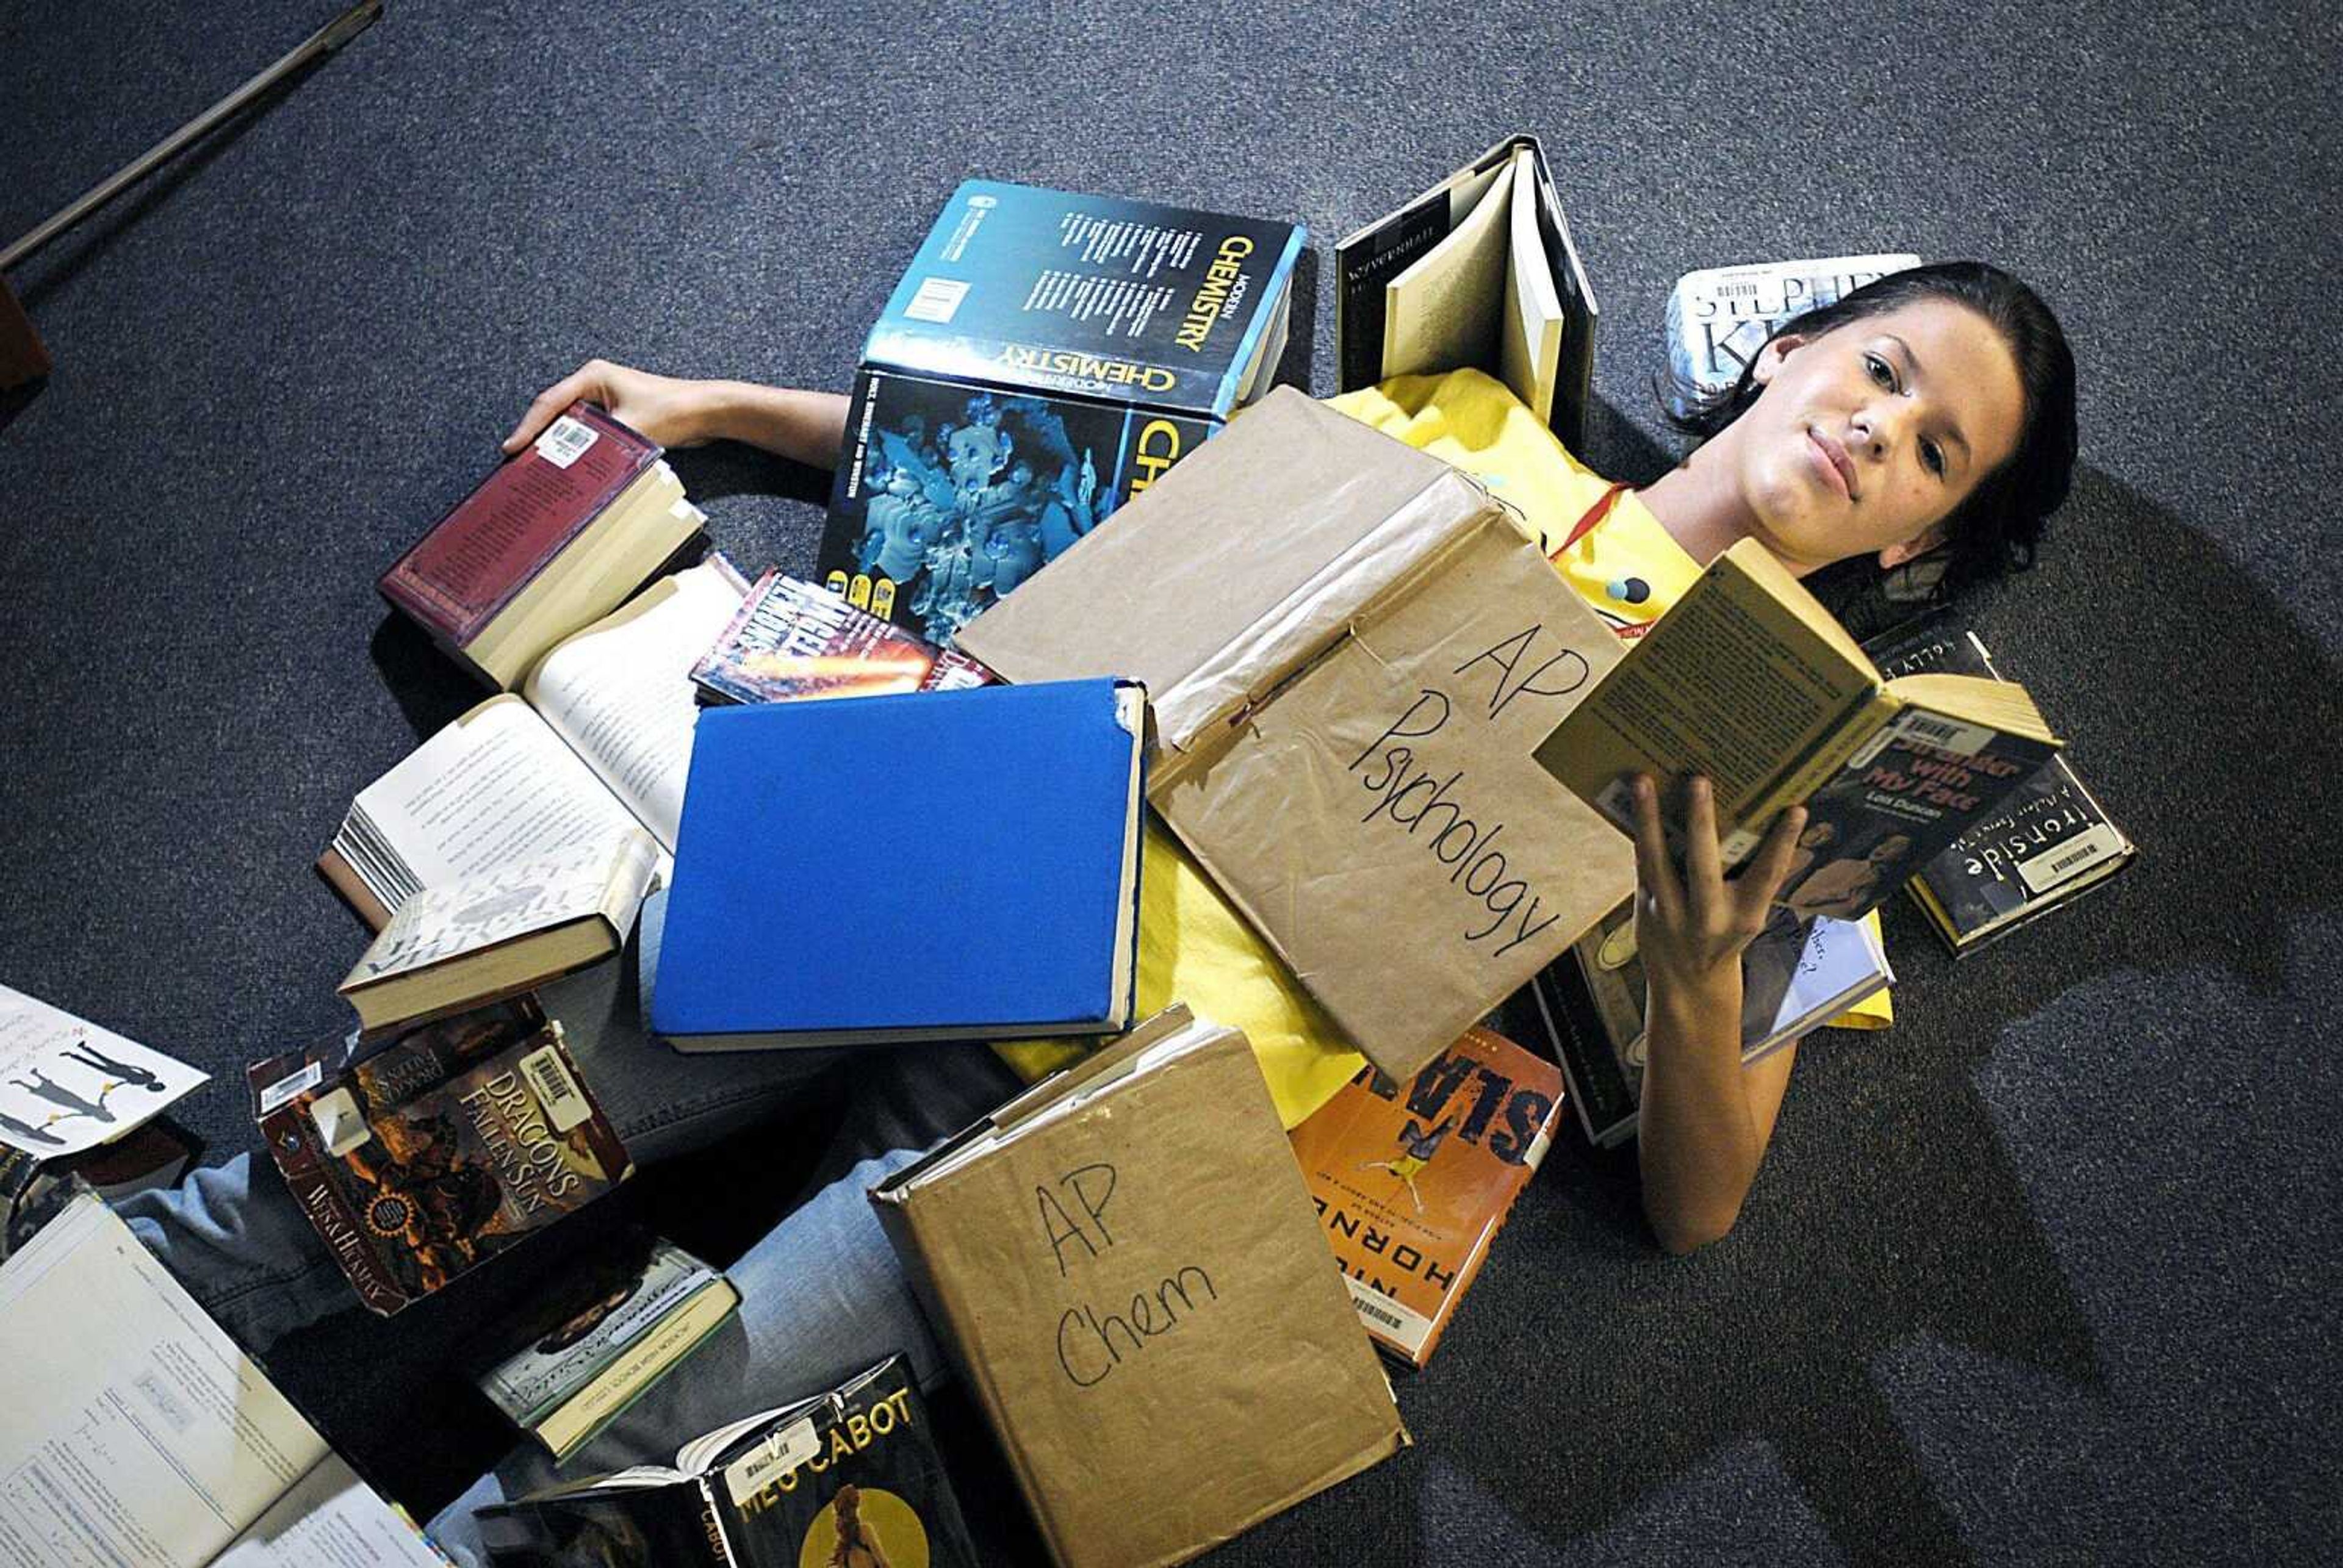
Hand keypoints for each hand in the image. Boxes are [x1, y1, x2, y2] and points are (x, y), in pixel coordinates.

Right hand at [501, 360, 719, 452]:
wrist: (708, 411)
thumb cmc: (674, 409)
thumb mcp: (631, 429)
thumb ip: (601, 446)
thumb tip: (576, 469)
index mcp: (593, 376)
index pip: (550, 403)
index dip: (529, 427)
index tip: (512, 448)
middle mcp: (595, 384)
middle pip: (556, 413)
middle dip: (539, 437)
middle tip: (519, 463)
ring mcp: (606, 399)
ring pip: (571, 425)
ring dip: (559, 445)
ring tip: (538, 467)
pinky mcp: (617, 415)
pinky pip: (589, 432)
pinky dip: (578, 448)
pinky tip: (570, 466)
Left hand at [1628, 774, 1806, 998]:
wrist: (1689, 985)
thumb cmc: (1725, 938)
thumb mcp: (1747, 916)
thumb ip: (1751, 879)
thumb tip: (1756, 821)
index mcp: (1744, 917)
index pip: (1769, 876)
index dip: (1784, 843)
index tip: (1796, 810)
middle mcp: (1707, 917)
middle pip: (1703, 866)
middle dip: (1700, 823)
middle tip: (1699, 780)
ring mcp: (1670, 915)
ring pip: (1656, 861)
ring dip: (1648, 819)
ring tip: (1643, 781)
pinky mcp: (1644, 909)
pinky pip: (1641, 864)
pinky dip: (1639, 833)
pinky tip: (1632, 803)